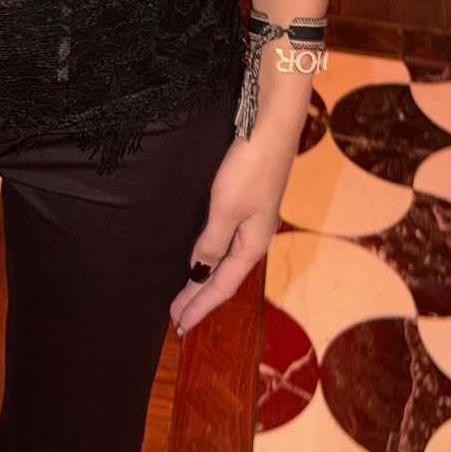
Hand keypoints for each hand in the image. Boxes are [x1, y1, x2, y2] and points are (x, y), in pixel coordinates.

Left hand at [170, 109, 302, 337]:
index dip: (199, 305)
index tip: (179, 324)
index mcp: (252, 245)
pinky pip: (226, 244)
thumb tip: (198, 270)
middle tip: (178, 320)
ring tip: (188, 298)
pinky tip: (203, 259)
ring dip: (206, 281)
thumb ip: (212, 242)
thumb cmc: (250, 167)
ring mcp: (252, 221)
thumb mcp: (226, 208)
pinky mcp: (247, 204)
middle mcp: (254, 238)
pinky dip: (211, 259)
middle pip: (224, 278)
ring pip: (226, 263)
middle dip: (202, 299)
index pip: (221, 285)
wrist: (272, 127)